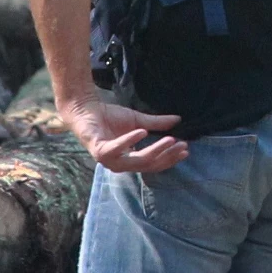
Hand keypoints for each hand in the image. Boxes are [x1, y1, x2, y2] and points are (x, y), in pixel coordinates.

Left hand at [59, 96, 188, 172]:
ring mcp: (109, 159)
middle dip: (167, 156)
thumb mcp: (137, 121)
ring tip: (170, 139)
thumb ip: (156, 124)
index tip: (185, 149)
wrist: (86, 108)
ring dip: (155, 150)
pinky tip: (142, 132)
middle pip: (148, 165)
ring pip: (136, 160)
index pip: (153, 164)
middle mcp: (120, 164)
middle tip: (181, 145)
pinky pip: (116, 149)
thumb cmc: (109, 117)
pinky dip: (129, 141)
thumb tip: (178, 120)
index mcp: (129, 160)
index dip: (170, 158)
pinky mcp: (99, 150)